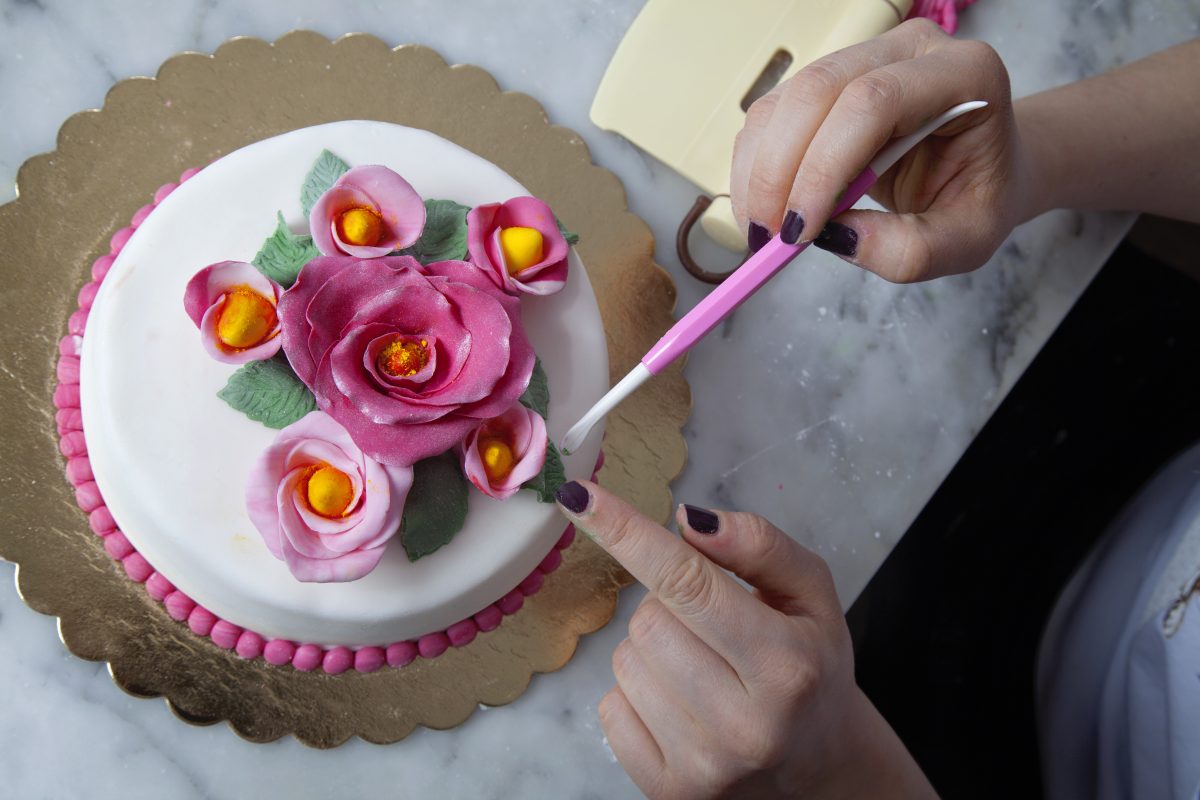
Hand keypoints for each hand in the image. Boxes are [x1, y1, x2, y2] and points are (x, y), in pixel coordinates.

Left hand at [554, 480, 936, 799]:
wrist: (820, 763)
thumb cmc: (811, 665)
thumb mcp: (812, 593)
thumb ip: (758, 546)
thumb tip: (686, 521)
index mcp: (786, 666)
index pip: (687, 584)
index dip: (628, 534)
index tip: (580, 499)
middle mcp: (745, 723)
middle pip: (648, 619)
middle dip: (670, 605)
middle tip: (713, 626)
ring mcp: (704, 766)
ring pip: (625, 660)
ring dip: (654, 649)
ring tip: (704, 667)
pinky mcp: (668, 791)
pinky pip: (609, 707)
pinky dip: (637, 693)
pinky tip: (683, 703)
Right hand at [730, 18, 1021, 282]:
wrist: (975, 169)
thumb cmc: (977, 196)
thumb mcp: (964, 241)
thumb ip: (910, 250)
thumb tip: (835, 238)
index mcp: (963, 74)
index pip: (875, 101)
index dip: (824, 165)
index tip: (800, 231)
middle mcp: (909, 51)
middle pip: (818, 90)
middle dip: (779, 171)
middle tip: (768, 237)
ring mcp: (862, 58)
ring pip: (785, 102)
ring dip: (758, 171)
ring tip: (762, 232)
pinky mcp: (825, 82)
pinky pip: (772, 115)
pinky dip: (755, 167)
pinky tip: (764, 210)